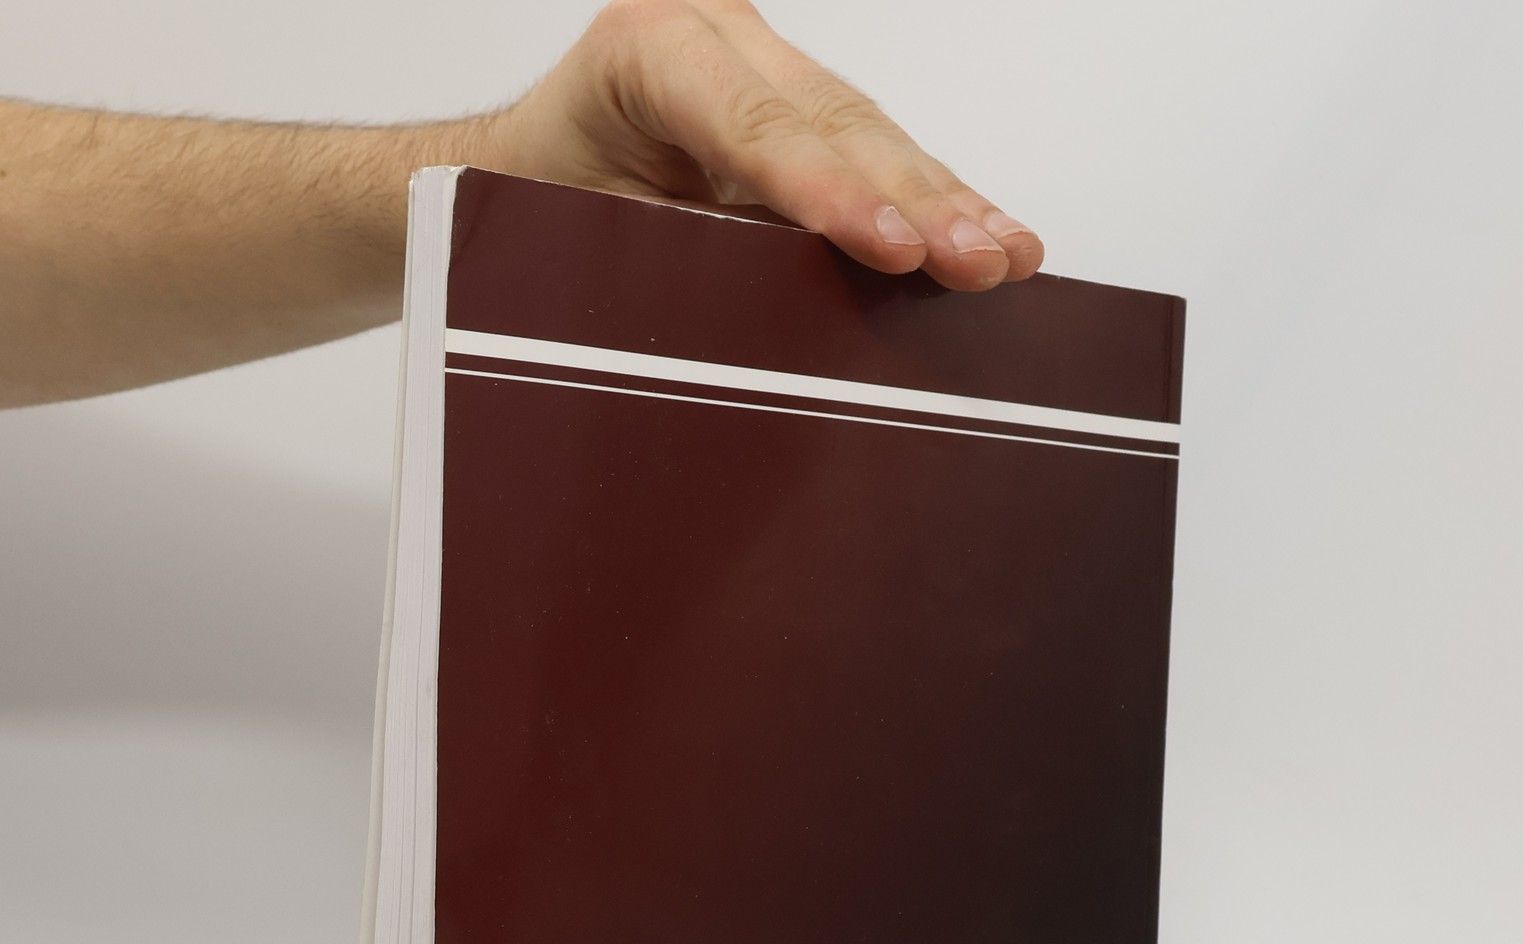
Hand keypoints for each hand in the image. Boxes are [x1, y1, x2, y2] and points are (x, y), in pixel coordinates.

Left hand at [472, 0, 1043, 291]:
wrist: (516, 182)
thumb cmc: (538, 220)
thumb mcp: (590, 251)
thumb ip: (682, 269)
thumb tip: (783, 332)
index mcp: (643, 52)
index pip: (752, 125)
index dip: (830, 191)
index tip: (892, 248)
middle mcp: (708, 33)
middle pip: (832, 120)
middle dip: (915, 200)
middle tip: (978, 264)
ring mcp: (757, 60)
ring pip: (867, 130)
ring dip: (944, 201)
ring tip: (1007, 257)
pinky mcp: (791, 101)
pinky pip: (870, 149)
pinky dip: (931, 199)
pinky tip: (990, 233)